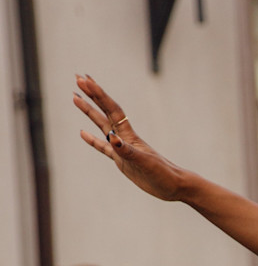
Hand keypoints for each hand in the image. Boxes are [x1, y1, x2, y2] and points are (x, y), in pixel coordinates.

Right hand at [73, 74, 188, 200]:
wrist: (174, 186)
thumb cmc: (163, 174)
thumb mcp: (145, 162)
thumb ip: (127, 150)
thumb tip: (112, 138)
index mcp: (129, 135)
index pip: (111, 109)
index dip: (98, 94)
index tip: (85, 80)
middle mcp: (124, 138)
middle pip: (104, 111)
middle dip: (91, 95)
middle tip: (77, 78)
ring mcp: (122, 148)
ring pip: (101, 125)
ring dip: (89, 111)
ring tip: (75, 98)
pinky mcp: (121, 160)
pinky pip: (103, 146)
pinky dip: (92, 139)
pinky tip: (83, 132)